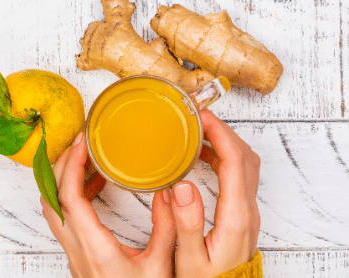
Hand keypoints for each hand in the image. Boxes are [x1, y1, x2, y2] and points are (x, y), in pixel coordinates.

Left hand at [41, 132, 176, 277]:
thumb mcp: (161, 266)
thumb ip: (167, 229)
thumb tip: (170, 194)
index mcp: (95, 248)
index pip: (69, 198)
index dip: (70, 166)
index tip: (81, 143)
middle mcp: (76, 248)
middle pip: (52, 197)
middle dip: (61, 164)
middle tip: (80, 143)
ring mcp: (72, 251)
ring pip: (53, 207)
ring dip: (63, 179)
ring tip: (87, 159)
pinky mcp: (76, 253)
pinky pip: (63, 216)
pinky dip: (71, 194)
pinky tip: (94, 186)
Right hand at [168, 109, 260, 277]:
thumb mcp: (189, 259)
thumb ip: (186, 223)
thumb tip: (182, 185)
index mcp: (235, 218)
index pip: (235, 163)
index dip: (220, 135)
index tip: (203, 117)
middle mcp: (246, 211)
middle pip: (245, 157)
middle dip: (223, 131)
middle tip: (198, 117)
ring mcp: (247, 211)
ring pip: (245, 164)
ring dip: (225, 142)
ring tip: (198, 132)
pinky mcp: (241, 213)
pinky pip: (239, 174)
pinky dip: (223, 157)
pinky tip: (202, 157)